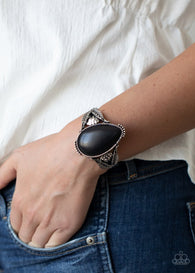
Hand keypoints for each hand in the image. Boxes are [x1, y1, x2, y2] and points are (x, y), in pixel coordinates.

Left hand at [0, 117, 105, 247]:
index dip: (21, 222)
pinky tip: (58, 230)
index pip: (15, 225)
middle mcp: (33, 215)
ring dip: (42, 238)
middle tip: (40, 221)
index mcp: (20, 201)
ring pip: (39, 243)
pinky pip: (56, 245)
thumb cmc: (51, 152)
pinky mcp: (69, 224)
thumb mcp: (19, 158)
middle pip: (26, 236)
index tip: (30, 217)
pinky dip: (55, 241)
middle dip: (31, 230)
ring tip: (49, 226)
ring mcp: (51, 221)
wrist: (79, 152)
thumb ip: (2, 175)